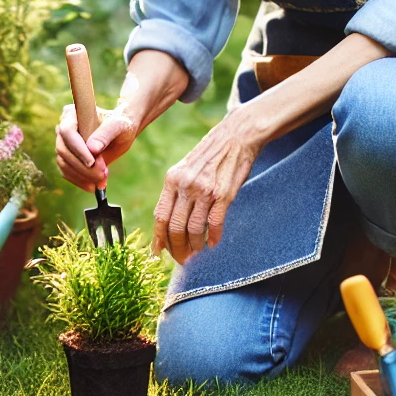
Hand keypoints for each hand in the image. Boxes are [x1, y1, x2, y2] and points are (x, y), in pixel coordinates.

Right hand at [55, 104, 138, 191]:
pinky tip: (94, 186)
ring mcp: (64, 144)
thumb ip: (106, 134)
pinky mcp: (67, 159)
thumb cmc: (121, 125)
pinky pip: (67, 172)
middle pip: (63, 150)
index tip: (92, 162)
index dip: (77, 148)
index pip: (67, 132)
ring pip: (64, 164)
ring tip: (101, 181)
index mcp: (73, 114)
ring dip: (81, 176)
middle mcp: (63, 128)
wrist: (122, 134)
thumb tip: (93, 148)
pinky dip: (80, 181)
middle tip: (102, 175)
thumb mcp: (119, 126)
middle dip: (82, 166)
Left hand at [153, 111, 265, 263]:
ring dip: (195, 246)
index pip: (160, 216)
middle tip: (182, 259)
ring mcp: (204, 190)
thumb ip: (177, 191)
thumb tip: (169, 221)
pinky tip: (213, 243)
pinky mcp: (223, 194)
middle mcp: (185, 185)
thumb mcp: (186, 169)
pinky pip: (215, 223)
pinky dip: (213, 237)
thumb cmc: (210, 155)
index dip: (159, 238)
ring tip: (197, 252)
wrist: (236, 136)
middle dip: (177, 248)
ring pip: (193, 229)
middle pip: (175, 227)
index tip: (159, 253)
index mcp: (172, 179)